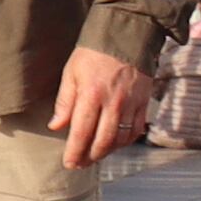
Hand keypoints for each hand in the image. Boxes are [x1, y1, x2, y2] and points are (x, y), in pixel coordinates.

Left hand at [50, 44, 153, 168]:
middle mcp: (113, 102)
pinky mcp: (144, 102)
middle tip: (80, 165)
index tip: (69, 164)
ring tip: (95, 156)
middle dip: (90, 157)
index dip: (75, 152)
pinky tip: (116, 144)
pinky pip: (137, 129)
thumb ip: (64, 102)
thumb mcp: (71, 73)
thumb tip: (56, 127)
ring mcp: (131, 103)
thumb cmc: (93, 54)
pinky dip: (126, 141)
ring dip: (107, 152)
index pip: (81, 132)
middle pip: (102, 141)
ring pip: (121, 138)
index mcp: (91, 95)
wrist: (126, 36)